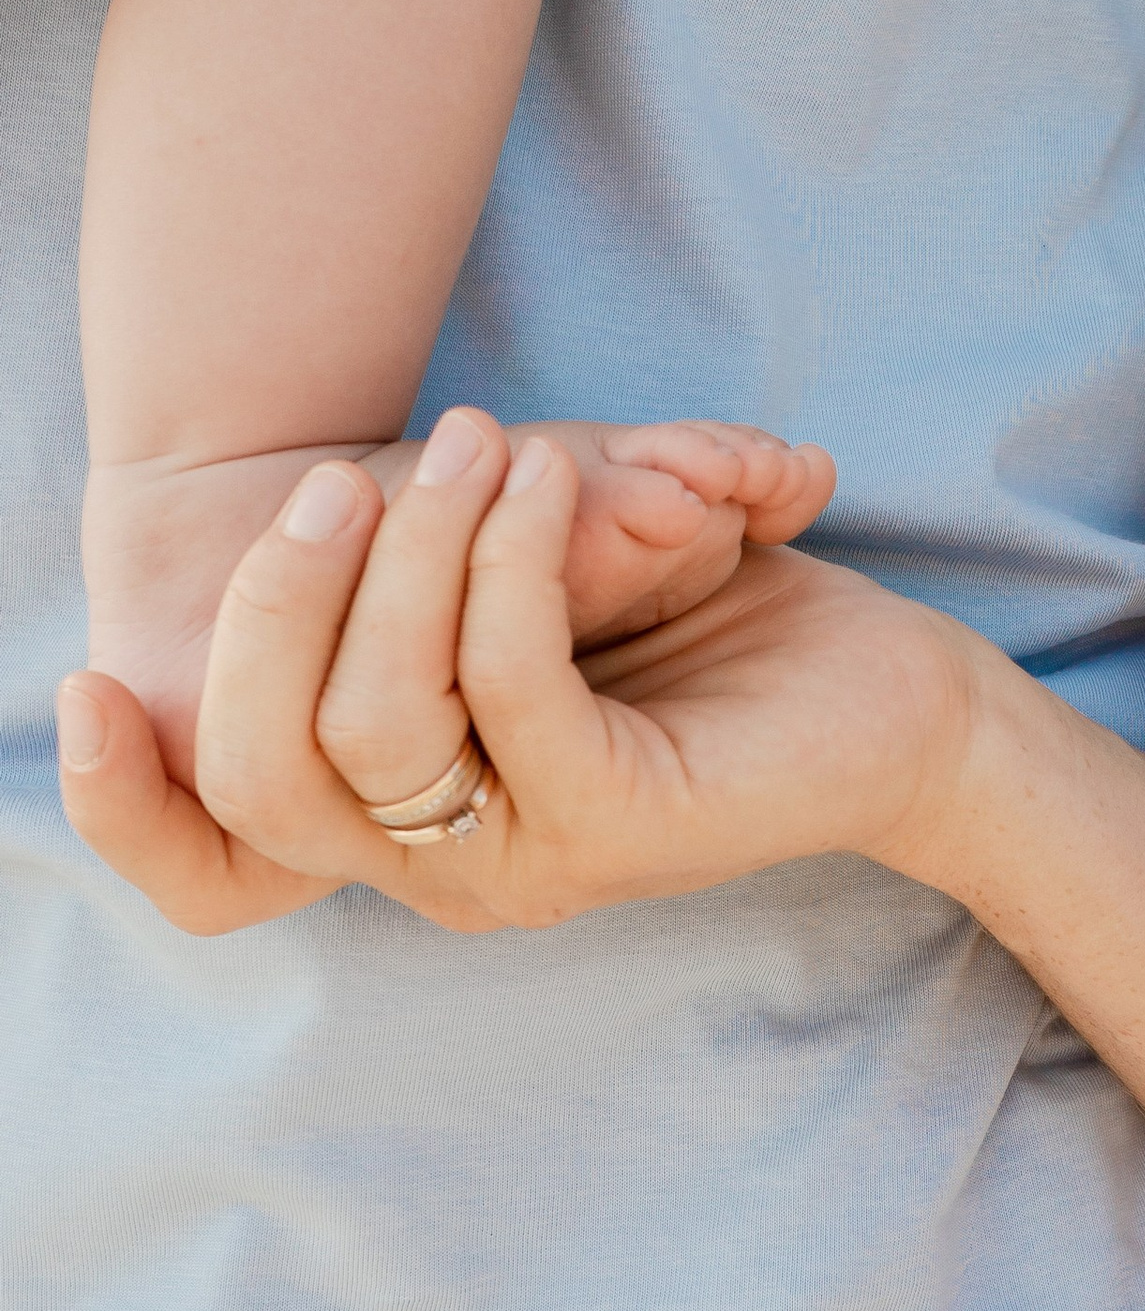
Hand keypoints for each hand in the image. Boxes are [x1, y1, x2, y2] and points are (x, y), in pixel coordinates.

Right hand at [56, 408, 985, 933]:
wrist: (894, 705)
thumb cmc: (707, 633)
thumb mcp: (521, 594)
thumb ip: (398, 585)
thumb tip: (268, 511)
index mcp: (396, 825)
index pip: (212, 845)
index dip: (120, 798)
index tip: (85, 679)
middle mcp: (444, 866)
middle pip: (260, 765)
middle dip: (273, 601)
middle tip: (340, 478)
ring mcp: (529, 860)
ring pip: (374, 722)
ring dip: (406, 557)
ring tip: (470, 445)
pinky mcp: (619, 825)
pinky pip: (504, 688)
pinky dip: (503, 565)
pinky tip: (529, 484)